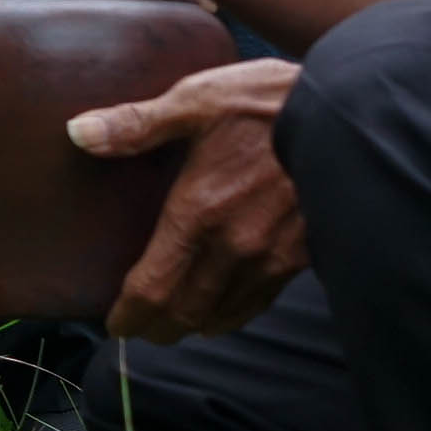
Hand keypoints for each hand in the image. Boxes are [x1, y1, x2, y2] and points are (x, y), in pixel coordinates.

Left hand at [69, 60, 307, 339]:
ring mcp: (270, 258)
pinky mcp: (301, 256)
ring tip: (175, 325)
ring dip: (194, 325)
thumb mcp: (196, 100)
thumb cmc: (267, 102)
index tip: (115, 324)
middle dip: (157, 327)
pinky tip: (224, 311)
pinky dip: (233, 314)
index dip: (129, 315)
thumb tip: (78, 133)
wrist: (352, 113)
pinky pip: (259, 302)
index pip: (153, 289)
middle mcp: (232, 248)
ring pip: (223, 315)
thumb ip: (136, 124)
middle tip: (139, 330)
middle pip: (185, 313)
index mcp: (198, 214)